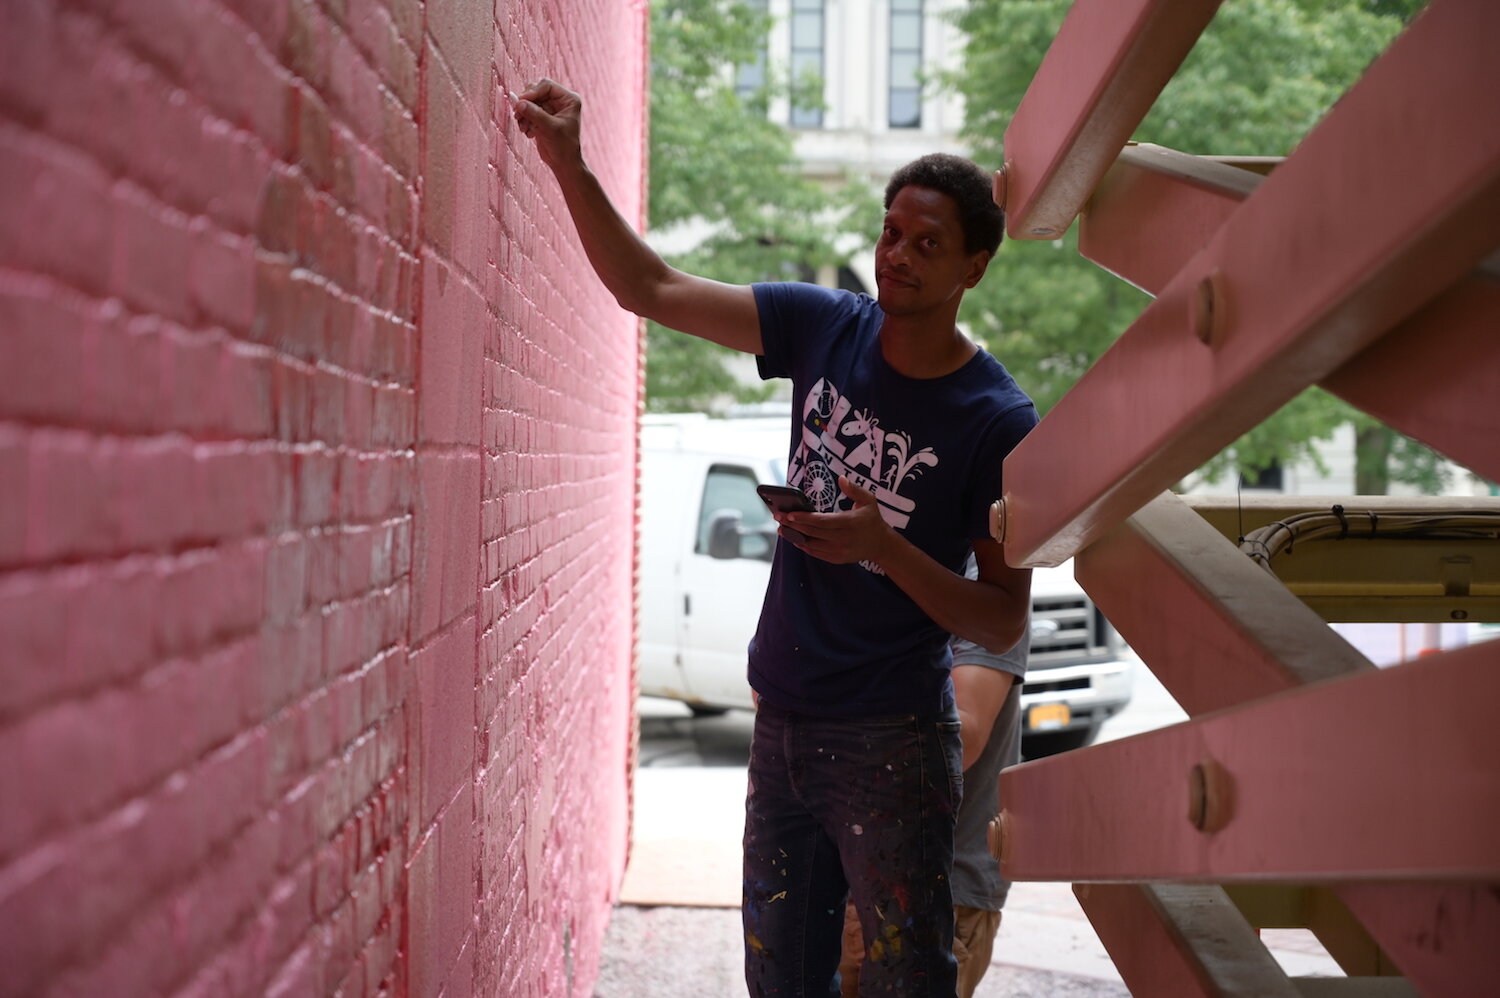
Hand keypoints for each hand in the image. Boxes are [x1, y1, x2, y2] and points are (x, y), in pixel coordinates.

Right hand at [511, 78, 582, 168]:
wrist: (563, 163)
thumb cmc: (564, 146)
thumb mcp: (549, 128)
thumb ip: (534, 114)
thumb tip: (518, 102)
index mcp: (568, 99)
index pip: (546, 86)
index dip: (532, 92)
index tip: (521, 101)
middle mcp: (559, 101)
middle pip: (535, 91)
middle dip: (525, 104)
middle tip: (518, 115)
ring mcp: (550, 108)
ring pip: (529, 102)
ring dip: (523, 114)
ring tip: (523, 128)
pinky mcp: (541, 117)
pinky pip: (527, 111)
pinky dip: (524, 120)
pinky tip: (528, 133)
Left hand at [776, 477, 895, 565]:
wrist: (881, 544)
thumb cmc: (872, 519)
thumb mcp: (869, 500)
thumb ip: (854, 489)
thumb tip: (841, 478)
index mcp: (850, 523)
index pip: (822, 521)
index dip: (804, 518)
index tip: (789, 514)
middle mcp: (843, 539)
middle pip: (813, 532)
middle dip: (793, 525)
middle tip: (778, 517)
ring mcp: (840, 551)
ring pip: (812, 544)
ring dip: (795, 536)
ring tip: (781, 528)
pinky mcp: (837, 559)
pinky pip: (816, 553)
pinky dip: (804, 546)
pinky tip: (795, 538)